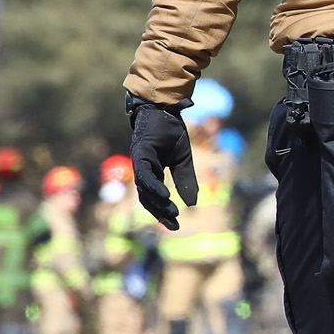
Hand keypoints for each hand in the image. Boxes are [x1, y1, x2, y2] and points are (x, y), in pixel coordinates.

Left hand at [126, 93, 195, 230]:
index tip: (176, 225)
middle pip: (148, 198)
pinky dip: (153, 187)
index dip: (164, 212)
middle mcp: (142, 169)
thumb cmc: (171, 130)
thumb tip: (193, 204)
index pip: (155, 197)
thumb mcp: (184, 159)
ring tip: (172, 213)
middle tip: (174, 226)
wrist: (164, 107)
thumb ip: (186, 180)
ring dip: (157, 203)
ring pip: (145, 189)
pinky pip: (145, 174)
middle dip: (160, 213)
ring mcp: (139, 162)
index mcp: (152, 171)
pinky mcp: (140, 153)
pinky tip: (164, 196)